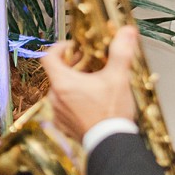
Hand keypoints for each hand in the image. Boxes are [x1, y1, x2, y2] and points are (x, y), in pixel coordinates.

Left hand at [41, 25, 139, 142]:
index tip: (73, 47)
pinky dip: (74, 100)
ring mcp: (57, 111)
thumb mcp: (118, 78)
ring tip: (93, 82)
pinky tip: (91, 101)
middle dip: (72, 65)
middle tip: (89, 63)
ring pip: (61, 90)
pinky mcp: (62, 124)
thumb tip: (126, 32)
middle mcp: (54, 96)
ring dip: (74, 83)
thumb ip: (121, 52)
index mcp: (62, 82)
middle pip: (56, 73)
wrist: (110, 143)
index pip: (48, 56)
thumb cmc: (111, 112)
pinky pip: (64, 106)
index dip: (59, 48)